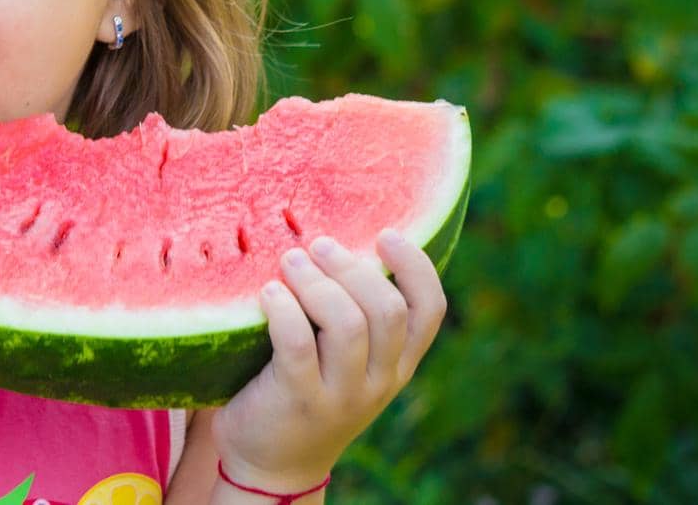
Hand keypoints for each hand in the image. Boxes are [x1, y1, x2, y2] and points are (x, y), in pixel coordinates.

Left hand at [210, 229, 447, 490]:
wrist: (271, 463)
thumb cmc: (302, 390)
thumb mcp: (342, 359)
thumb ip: (351, 314)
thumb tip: (330, 238)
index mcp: (397, 364)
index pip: (429, 310)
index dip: (415, 266)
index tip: (386, 234)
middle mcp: (380, 380)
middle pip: (387, 310)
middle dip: (353, 268)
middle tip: (318, 244)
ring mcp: (342, 395)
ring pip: (349, 325)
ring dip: (317, 283)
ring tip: (289, 261)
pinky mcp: (301, 402)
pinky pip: (298, 345)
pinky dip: (284, 309)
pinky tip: (267, 292)